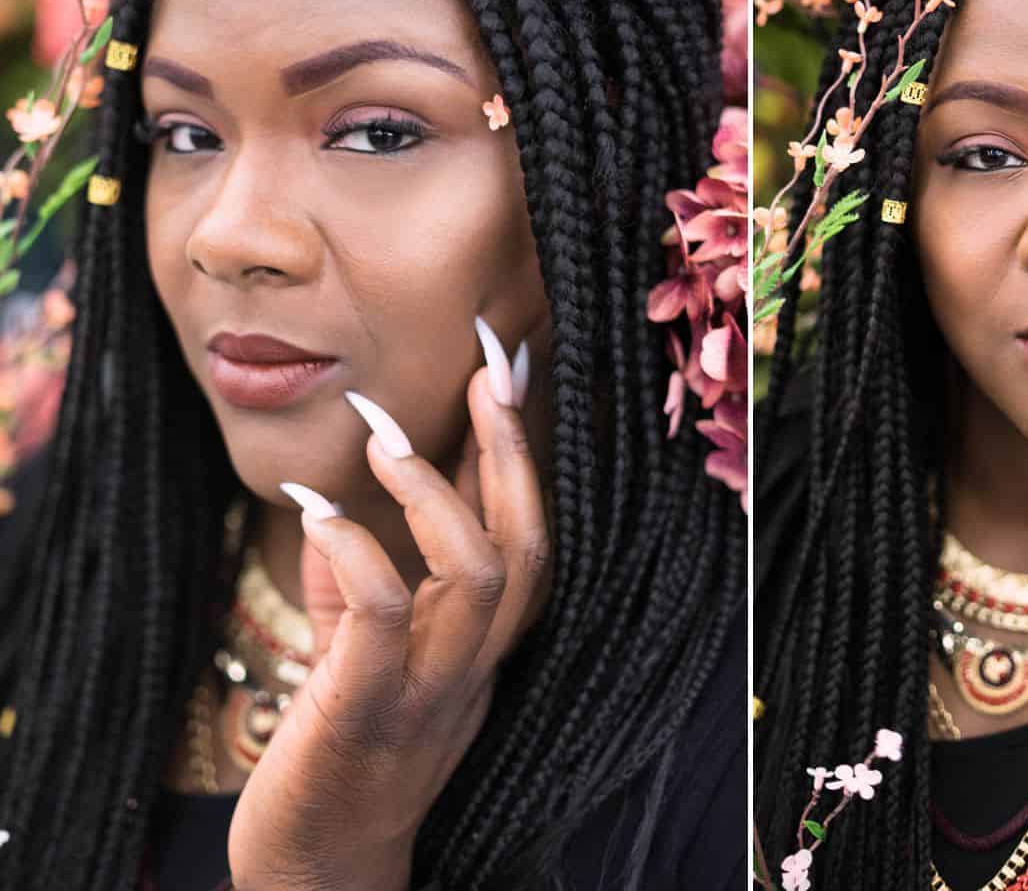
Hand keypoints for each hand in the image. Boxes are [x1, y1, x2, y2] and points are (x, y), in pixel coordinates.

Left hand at [227, 339, 550, 890]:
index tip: (508, 369)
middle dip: (512, 448)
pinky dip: (358, 552)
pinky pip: (382, 620)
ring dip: (436, 493)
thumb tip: (342, 494)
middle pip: (529, 543)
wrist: (318, 874)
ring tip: (383, 435)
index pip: (525, 533)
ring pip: (481, 574)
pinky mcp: (363, 716)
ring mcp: (427, 692)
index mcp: (480, 646)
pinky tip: (318, 510)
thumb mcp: (358, 656)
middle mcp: (473, 664)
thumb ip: (359, 581)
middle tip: (486, 367)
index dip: (521, 450)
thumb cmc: (336, 752)